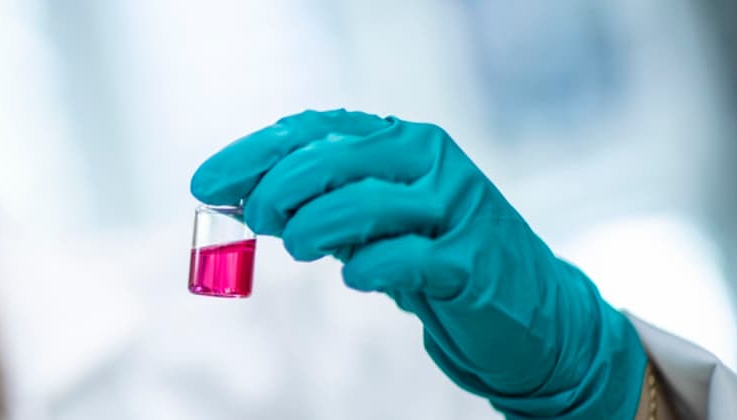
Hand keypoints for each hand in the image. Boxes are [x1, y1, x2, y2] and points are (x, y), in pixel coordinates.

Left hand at [191, 109, 646, 418]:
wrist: (530, 316)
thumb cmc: (436, 261)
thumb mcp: (371, 224)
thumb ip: (318, 206)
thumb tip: (240, 200)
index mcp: (403, 142)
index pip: (316, 130)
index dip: (255, 153)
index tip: (205, 182)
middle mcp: (431, 163)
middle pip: (336, 159)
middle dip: (279, 188)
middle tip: (254, 219)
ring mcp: (457, 210)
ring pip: (368, 201)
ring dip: (315, 224)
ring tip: (294, 246)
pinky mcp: (473, 264)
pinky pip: (408, 258)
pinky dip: (370, 266)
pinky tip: (354, 277)